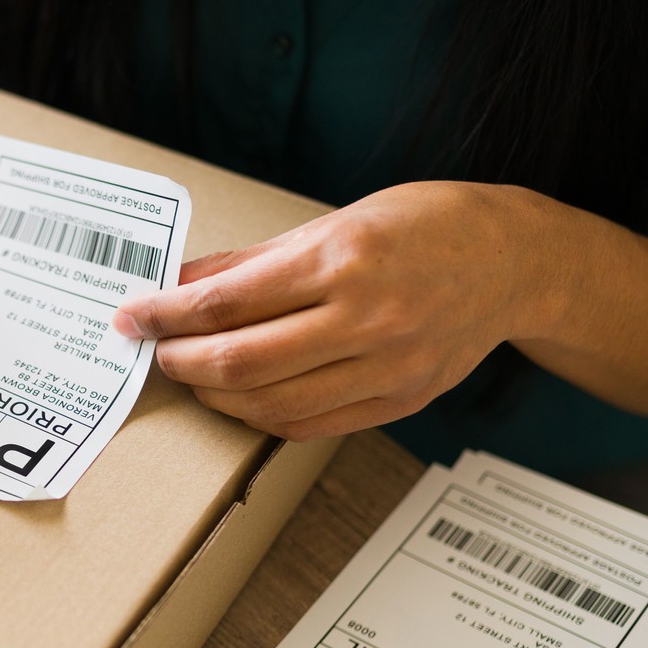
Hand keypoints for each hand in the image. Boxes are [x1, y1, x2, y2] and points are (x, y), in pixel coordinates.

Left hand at [113, 181, 546, 440]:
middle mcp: (368, 317)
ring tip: (192, 373)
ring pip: (271, 406)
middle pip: (242, 362)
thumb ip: (253, 261)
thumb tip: (180, 282)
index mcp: (345, 259)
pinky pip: (310, 426)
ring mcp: (387, 367)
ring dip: (214, 396)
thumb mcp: (336, 221)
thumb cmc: (426, 227)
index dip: (166, 315)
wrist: (514, 261)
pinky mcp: (400, 401)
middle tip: (154, 349)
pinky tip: (240, 397)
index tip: (133, 316)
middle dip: (181, 361)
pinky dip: (262, 417)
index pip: (227, 303)